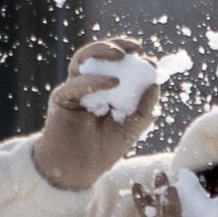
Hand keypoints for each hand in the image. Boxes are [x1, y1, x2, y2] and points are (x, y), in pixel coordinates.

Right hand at [33, 37, 161, 191]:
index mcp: (106, 91)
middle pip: (99, 56)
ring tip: (121, 55)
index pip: (118, 66)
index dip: (133, 58)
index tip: (150, 61)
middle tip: (134, 48)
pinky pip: (76, 83)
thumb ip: (145, 109)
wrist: (78, 171)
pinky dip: (95, 80)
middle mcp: (89, 86)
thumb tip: (155, 83)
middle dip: (116, 45)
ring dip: (101, 51)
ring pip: (83, 59)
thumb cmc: (103, 151)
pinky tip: (112, 82)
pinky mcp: (61, 98)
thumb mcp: (132, 130)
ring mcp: (74, 90)